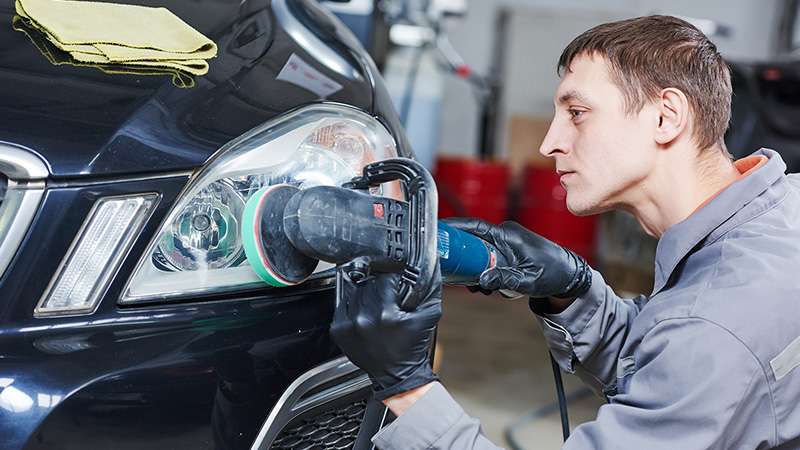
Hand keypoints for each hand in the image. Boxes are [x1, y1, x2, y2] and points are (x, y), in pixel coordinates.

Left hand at [330, 265, 441, 400]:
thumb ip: (429, 289)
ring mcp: (348, 325)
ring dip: (365, 294)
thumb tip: (427, 266)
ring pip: (355, 292)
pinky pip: (343, 305)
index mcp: (386, 315)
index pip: (385, 279)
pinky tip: (364, 314)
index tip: (396, 284)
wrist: (397, 375)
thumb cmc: (412, 346)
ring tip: (376, 305)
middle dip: (379, 286)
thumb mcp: (428, 315)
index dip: (393, 279)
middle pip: (368, 283)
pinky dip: (353, 306)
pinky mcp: (338, 330)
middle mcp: (363, 319)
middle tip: (388, 296)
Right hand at [442, 218, 591, 298]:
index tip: (438, 231)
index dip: (455, 227)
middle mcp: (505, 235)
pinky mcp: (508, 252)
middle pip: (472, 241)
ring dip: (474, 269)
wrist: (570, 275)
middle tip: (456, 276)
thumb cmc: (553, 274)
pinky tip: (486, 286)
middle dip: (462, 258)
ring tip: (477, 287)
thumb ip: (504, 279)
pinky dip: (483, 271)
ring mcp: (506, 243)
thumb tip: (481, 280)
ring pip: (478, 252)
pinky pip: (487, 258)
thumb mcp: (528, 280)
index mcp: (508, 235)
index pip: (475, 226)